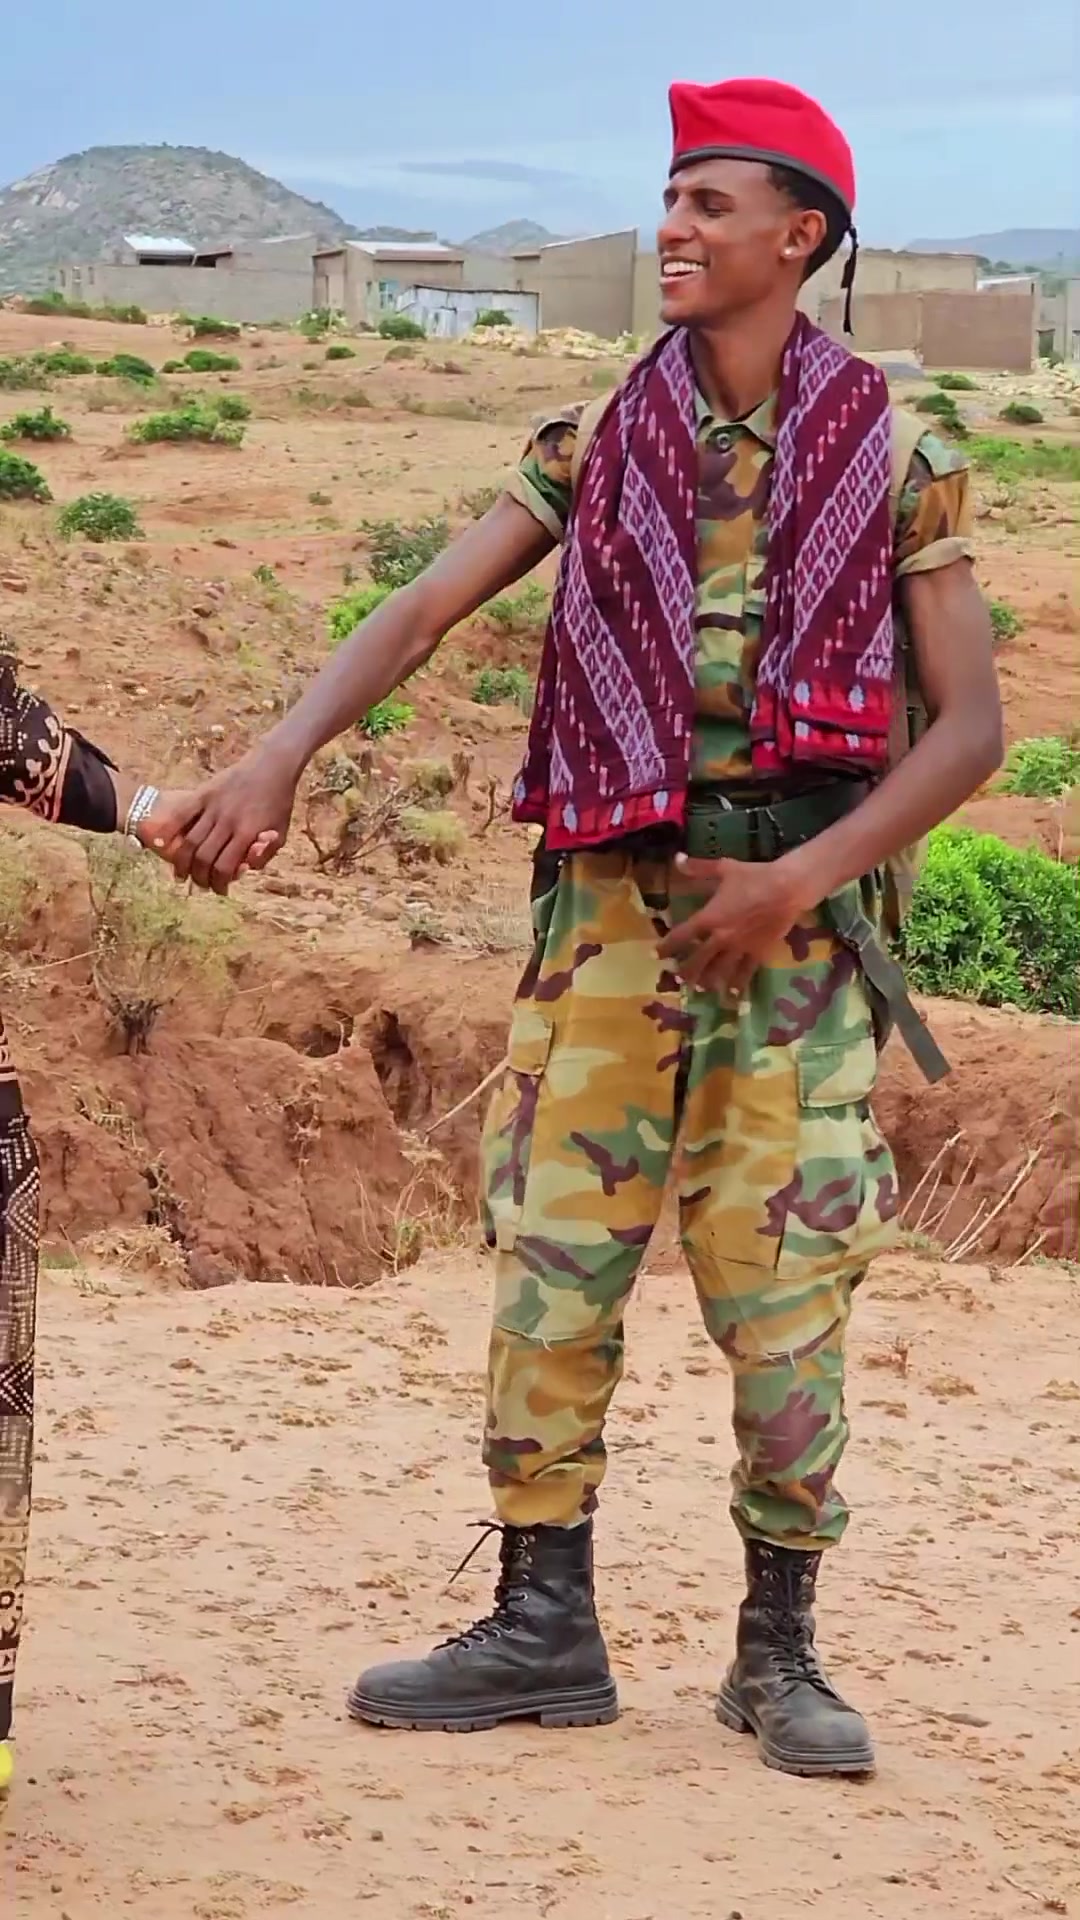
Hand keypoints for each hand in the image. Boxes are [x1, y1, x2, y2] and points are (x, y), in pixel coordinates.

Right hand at [147, 746, 299, 893]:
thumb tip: (245, 869)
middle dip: (200, 878)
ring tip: (181, 875)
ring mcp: (213, 806)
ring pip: (191, 841)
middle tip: (201, 885)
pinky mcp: (203, 793)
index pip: (226, 868)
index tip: (220, 890)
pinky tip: (160, 845)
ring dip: (183, 863)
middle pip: (205, 858)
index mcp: (248, 833)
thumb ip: (265, 855)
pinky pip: (181, 814)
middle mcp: (228, 821)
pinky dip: (168, 830)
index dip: (220, 884)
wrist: (272, 765)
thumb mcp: (282, 832)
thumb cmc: (278, 802)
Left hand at [657, 853, 812, 997]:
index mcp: (709, 917)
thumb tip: (676, 859)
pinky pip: (746, 972)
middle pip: (698, 959)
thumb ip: (698, 868)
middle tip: (678, 979)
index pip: (682, 936)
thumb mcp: (724, 868)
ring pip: (719, 970)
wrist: (788, 888)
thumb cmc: (755, 876)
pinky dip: (738, 985)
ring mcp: (740, 948)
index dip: (667, 946)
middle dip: (686, 971)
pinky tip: (733, 995)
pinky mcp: (758, 953)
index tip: (656, 955)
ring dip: (707, 981)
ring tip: (700, 989)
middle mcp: (721, 937)